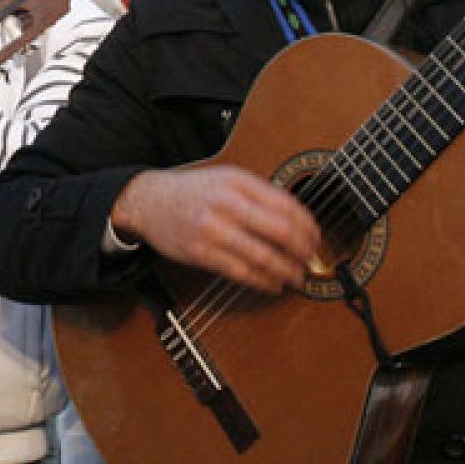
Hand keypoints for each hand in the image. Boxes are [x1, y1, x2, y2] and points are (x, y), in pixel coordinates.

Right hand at [110, 166, 321, 294]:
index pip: (286, 205)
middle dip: (303, 251)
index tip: (316, 238)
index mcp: (237, 181)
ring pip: (263, 256)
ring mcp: (212, 229)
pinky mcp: (201, 252)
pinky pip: (241, 272)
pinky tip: (273, 284)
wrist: (148, 201)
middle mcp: (226, 203)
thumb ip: (259, 195)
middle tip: (310, 259)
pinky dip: (263, 282)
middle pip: (281, 231)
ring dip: (287, 271)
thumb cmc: (193, 191)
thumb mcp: (227, 179)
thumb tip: (298, 221)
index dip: (308, 226)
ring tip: (297, 276)